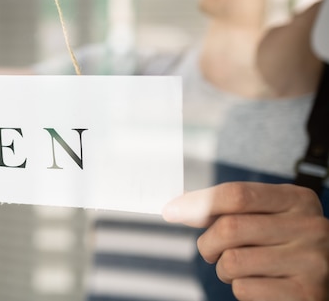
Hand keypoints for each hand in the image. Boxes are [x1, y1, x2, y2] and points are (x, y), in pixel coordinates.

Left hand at [163, 182, 328, 300]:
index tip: (171, 210)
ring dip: (223, 268)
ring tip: (239, 268)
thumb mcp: (269, 216)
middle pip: (229, 228)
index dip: (197, 202)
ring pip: (232, 261)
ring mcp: (311, 262)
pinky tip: (258, 284)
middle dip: (207, 243)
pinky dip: (240, 289)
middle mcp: (310, 227)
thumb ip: (231, 208)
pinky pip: (244, 289)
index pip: (236, 194)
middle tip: (209, 251)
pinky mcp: (305, 294)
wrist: (326, 281)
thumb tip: (180, 206)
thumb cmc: (286, 244)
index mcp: (297, 200)